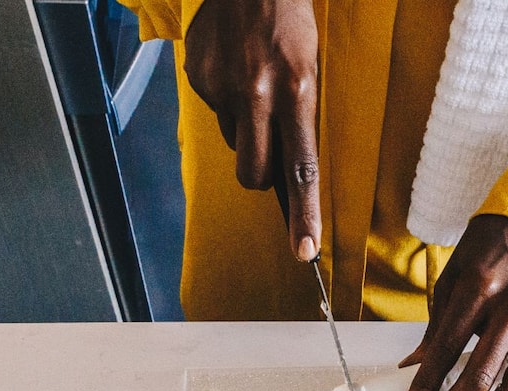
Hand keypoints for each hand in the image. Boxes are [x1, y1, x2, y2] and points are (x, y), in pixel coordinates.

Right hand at [183, 0, 321, 260]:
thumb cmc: (289, 20)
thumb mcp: (309, 67)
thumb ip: (300, 118)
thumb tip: (289, 174)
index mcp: (296, 90)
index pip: (301, 170)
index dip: (304, 216)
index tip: (304, 251)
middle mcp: (258, 93)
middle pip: (254, 173)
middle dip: (261, 174)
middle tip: (268, 147)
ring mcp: (223, 85)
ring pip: (233, 141)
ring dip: (244, 127)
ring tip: (253, 84)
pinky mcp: (198, 76)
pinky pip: (214, 110)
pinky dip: (225, 98)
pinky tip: (233, 67)